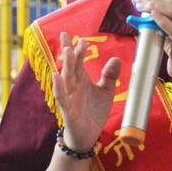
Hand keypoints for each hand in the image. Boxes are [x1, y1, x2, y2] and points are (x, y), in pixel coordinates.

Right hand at [52, 32, 120, 150]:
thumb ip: (110, 75)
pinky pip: (61, 97)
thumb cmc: (94, 112)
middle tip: (65, 35)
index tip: (81, 38)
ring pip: (66, 78)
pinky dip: (59, 87)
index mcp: (81, 80)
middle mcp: (73, 86)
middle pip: (70, 66)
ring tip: (67, 50)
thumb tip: (115, 58)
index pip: (78, 61)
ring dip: (66, 64)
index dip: (79, 50)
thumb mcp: (106, 91)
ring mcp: (69, 97)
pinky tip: (56, 76)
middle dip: (68, 51)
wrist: (88, 135)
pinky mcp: (67, 110)